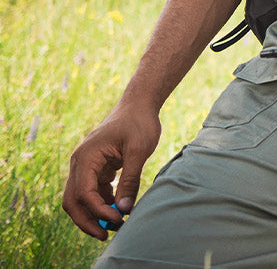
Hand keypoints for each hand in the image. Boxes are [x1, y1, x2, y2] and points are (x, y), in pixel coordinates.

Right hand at [62, 102, 160, 238]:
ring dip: (94, 214)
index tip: (117, 220)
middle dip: (87, 221)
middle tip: (106, 236)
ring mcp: (85, 165)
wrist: (139, 104)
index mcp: (86, 157)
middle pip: (73, 201)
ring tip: (116, 224)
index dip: (98, 211)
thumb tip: (124, 209)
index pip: (84, 193)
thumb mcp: (139, 150)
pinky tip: (118, 208)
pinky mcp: (95, 167)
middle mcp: (79, 162)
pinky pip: (92, 191)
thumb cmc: (139, 122)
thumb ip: (130, 179)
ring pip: (80, 199)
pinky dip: (101, 203)